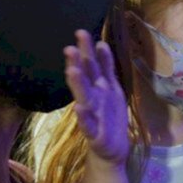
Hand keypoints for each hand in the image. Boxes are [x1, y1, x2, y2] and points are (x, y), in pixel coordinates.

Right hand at [64, 29, 129, 164]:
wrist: (111, 149)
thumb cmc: (109, 116)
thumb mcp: (111, 88)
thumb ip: (105, 68)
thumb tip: (100, 44)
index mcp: (98, 88)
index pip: (91, 66)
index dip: (87, 50)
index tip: (82, 32)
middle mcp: (93, 99)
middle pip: (85, 79)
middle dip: (78, 64)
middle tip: (70, 48)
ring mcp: (93, 116)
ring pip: (84, 98)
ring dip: (78, 85)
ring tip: (72, 71)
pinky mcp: (95, 134)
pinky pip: (89, 125)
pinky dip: (83, 117)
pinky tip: (78, 108)